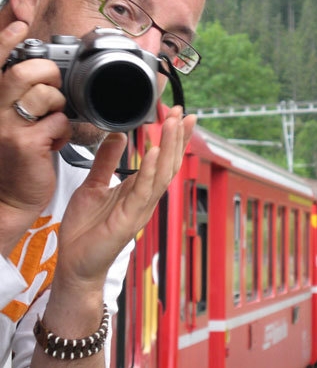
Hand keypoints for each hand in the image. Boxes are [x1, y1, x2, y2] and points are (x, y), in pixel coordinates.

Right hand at [0, 21, 69, 255]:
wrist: (10, 197)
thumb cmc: (18, 158)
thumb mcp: (13, 123)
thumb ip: (23, 99)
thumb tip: (47, 77)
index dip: (5, 41)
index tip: (19, 26)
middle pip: (26, 72)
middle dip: (50, 75)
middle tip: (54, 91)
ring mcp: (7, 126)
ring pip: (46, 95)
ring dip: (60, 107)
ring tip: (53, 122)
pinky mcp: (25, 144)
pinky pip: (58, 122)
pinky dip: (64, 131)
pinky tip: (55, 141)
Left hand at [52, 106, 195, 294]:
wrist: (74, 263)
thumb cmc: (85, 230)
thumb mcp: (94, 185)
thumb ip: (106, 161)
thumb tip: (118, 136)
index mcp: (138, 189)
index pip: (161, 158)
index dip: (170, 137)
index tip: (175, 114)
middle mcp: (145, 197)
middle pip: (169, 163)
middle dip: (177, 137)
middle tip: (182, 113)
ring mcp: (141, 208)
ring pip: (162, 173)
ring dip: (169, 147)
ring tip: (172, 123)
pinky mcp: (130, 218)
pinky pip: (143, 191)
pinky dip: (150, 170)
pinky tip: (153, 151)